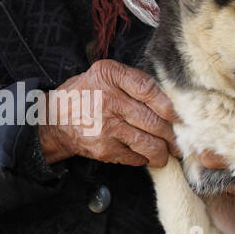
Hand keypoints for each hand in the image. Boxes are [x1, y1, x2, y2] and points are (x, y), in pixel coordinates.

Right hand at [38, 60, 183, 166]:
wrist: (55, 120)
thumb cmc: (87, 94)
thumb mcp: (104, 75)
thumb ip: (133, 82)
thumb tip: (170, 102)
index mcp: (109, 75)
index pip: (148, 89)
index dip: (169, 105)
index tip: (178, 116)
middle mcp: (107, 99)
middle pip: (153, 120)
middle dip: (171, 135)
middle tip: (179, 141)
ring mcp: (105, 126)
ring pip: (148, 143)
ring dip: (163, 152)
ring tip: (167, 153)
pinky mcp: (103, 148)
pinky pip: (135, 156)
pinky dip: (144, 158)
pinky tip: (146, 156)